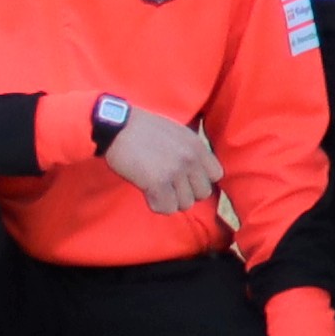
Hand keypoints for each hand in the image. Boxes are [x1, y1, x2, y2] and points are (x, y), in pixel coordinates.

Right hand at [98, 104, 222, 214]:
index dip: (201, 180)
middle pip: (203, 193)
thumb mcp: (178, 133)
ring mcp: (175, 172)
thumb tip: (197, 173)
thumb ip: (191, 152)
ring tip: (158, 190)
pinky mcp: (157, 183)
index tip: (187, 179)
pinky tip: (148, 194)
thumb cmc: (144, 129)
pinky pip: (166, 208)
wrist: (117, 127)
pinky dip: (157, 205)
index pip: (217, 175)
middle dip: (187, 193)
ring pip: (185, 204)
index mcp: (197, 146)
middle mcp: (191, 159)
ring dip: (171, 201)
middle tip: (170, 187)